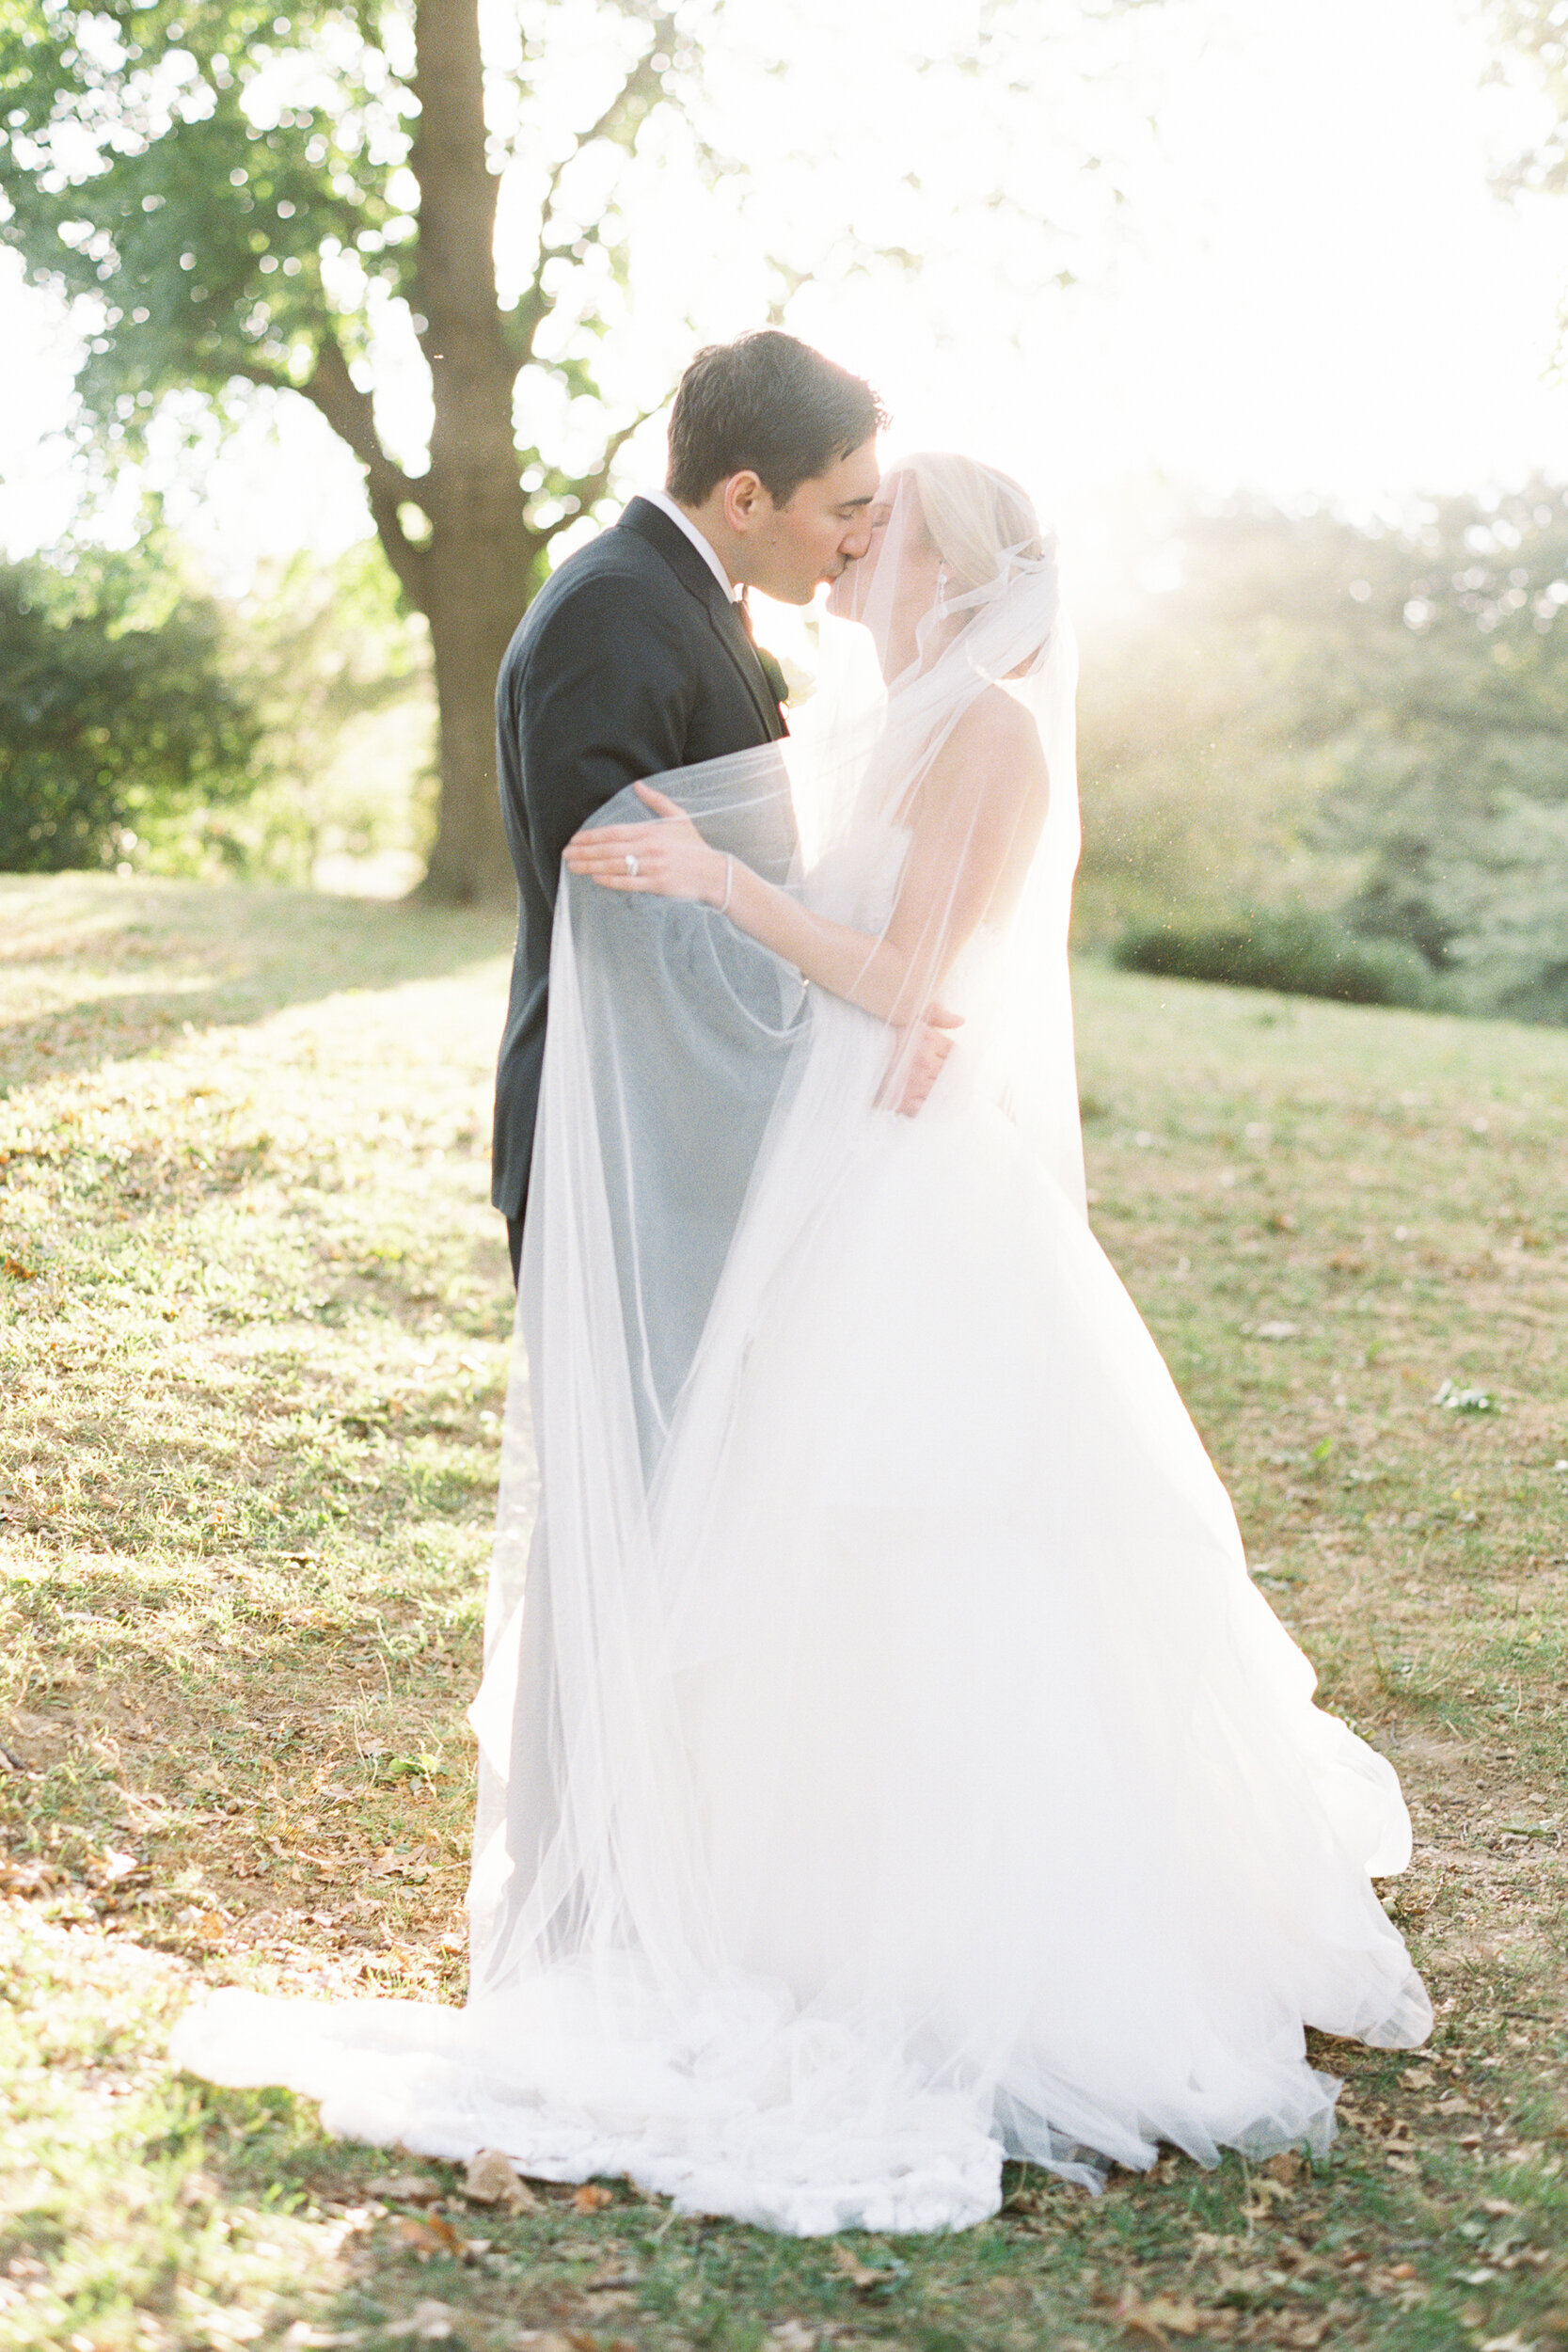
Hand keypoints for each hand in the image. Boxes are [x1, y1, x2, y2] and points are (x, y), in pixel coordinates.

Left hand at [562, 782, 726, 903]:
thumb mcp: (679, 818)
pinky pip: (628, 882)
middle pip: (609, 849)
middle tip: (566, 854)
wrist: (714, 874)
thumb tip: (638, 785)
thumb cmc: (695, 847)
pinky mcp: (657, 885)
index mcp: (651, 831)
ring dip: (591, 866)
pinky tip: (595, 878)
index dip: (592, 836)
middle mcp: (650, 848)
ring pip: (614, 866)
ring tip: (573, 867)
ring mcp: (653, 867)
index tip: (575, 840)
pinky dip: (610, 880)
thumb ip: (657, 801)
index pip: (614, 832)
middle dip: (584, 852)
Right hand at [882, 1004, 962, 1117]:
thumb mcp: (911, 1016)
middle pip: (950, 1073)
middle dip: (948, 1074)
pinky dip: (927, 1108)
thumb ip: (938, 1015)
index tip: (946, 1058)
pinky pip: (924, 1109)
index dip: (950, 1056)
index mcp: (928, 1041)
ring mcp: (915, 1083)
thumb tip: (961, 1020)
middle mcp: (924, 1063)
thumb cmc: (884, 1032)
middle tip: (947, 1077)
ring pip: (940, 1092)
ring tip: (941, 1092)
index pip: (953, 1052)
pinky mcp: (903, 1101)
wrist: (856, 1052)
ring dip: (941, 1092)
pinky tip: (927, 1104)